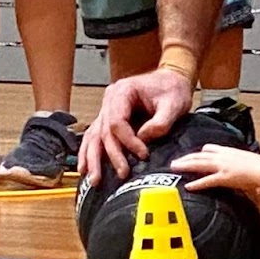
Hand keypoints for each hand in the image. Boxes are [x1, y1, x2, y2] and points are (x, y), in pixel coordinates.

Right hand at [79, 67, 193, 184]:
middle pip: (104, 131)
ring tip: (94, 179)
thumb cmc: (173, 89)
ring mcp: (107, 108)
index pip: (117, 121)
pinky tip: (85, 168)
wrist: (172, 79)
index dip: (128, 141)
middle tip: (122, 173)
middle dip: (112, 155)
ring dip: (93, 158)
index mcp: (123, 91)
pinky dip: (89, 151)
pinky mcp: (109, 117)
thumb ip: (160, 123)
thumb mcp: (174, 104)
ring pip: (94, 135)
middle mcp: (110, 99)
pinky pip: (95, 135)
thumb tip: (143, 140)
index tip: (144, 154)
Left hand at [171, 144, 259, 193]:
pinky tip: (188, 186)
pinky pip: (207, 180)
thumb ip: (243, 169)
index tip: (193, 154)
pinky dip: (197, 183)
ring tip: (175, 168)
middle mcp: (225, 156)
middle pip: (201, 154)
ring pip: (199, 163)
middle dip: (187, 158)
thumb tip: (241, 177)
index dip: (201, 152)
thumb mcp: (250, 165)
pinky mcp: (225, 177)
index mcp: (231, 152)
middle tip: (176, 161)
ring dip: (186, 165)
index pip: (211, 148)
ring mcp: (223, 166)